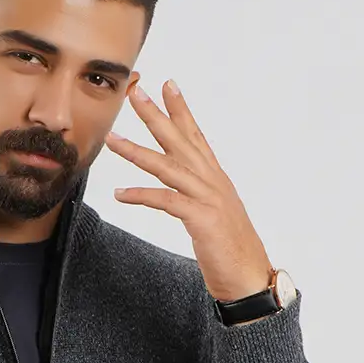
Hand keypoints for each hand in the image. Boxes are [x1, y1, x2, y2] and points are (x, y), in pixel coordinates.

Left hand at [105, 80, 275, 300]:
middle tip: (135, 92)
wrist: (250, 277)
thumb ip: (198, 198)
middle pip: (180, 141)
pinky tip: (120, 194)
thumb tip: (182, 192)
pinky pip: (165, 201)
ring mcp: (208, 198)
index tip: (168, 85)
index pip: (196, 136)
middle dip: (156, 115)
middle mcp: (213, 182)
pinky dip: (141, 195)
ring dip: (137, 151)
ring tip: (113, 138)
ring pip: (167, 167)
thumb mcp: (214, 216)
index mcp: (216, 179)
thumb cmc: (231, 251)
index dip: (181, 110)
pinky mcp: (201, 219)